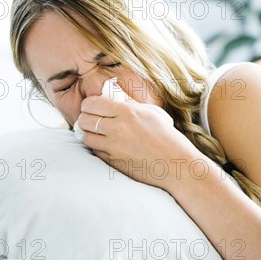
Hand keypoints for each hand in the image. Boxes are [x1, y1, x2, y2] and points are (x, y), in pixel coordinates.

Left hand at [76, 93, 203, 189]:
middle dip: (85, 117)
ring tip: (97, 132)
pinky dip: (97, 147)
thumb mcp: (152, 113)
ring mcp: (114, 148)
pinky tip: (107, 144)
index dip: (89, 104)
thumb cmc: (168, 137)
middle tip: (92, 118)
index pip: (92, 103)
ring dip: (88, 133)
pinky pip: (95, 151)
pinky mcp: (113, 162)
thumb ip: (129, 103)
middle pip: (84, 119)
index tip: (93, 105)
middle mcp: (118, 129)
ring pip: (85, 136)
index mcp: (128, 112)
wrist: (177, 165)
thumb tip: (113, 93)